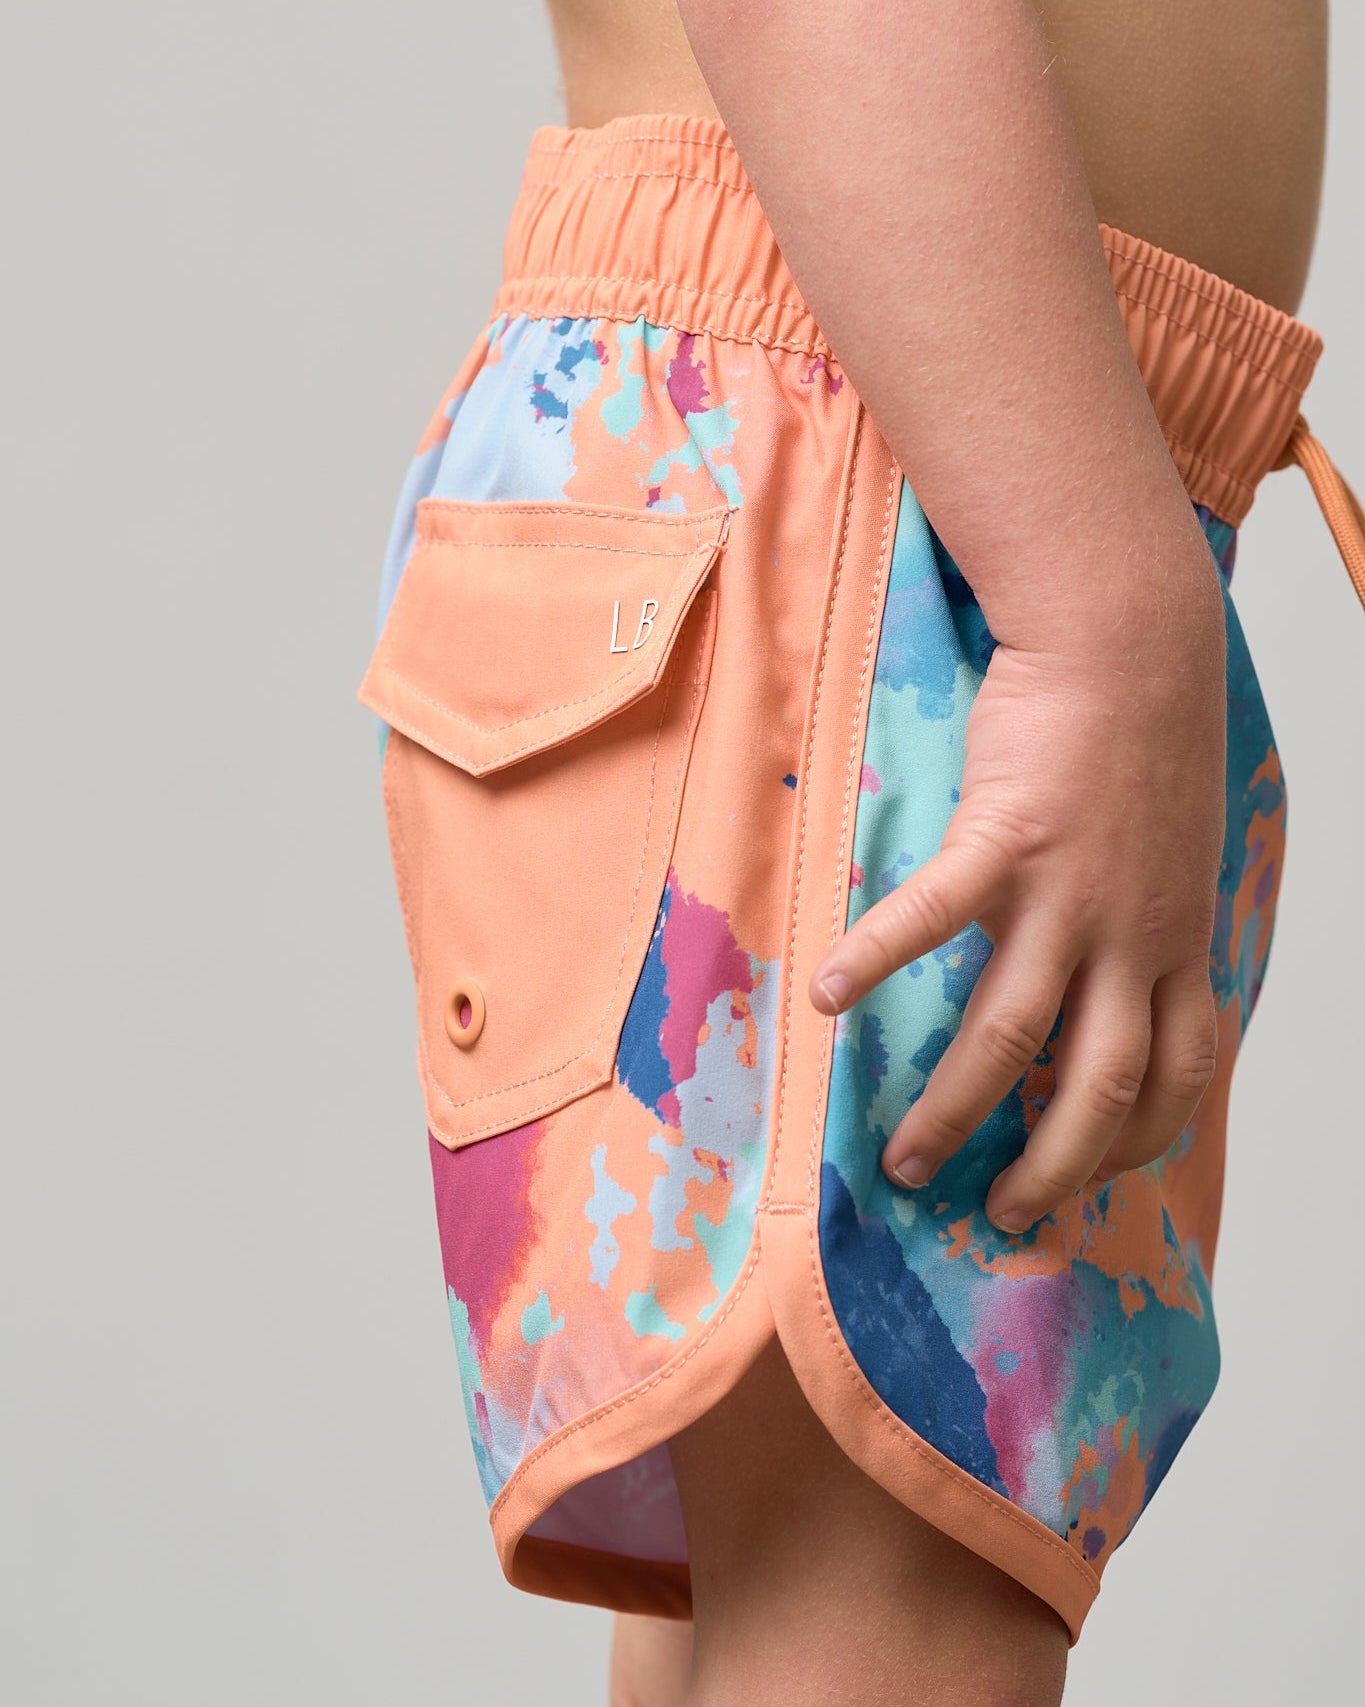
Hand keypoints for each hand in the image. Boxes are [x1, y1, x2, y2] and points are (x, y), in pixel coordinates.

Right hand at [808, 594, 1227, 1233]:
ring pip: (1011, 1030)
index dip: (1135, 1140)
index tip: (1091, 1173)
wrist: (1131, 640)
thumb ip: (1149, 919)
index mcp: (1178, 942)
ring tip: (902, 1156)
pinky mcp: (1006, 836)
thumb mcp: (1174, 851)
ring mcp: (1069, 892)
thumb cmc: (1141, 741)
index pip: (1177, 1074)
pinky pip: (934, 916)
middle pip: (1098, 1083)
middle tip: (1000, 1212)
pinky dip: (878, 958)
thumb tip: (1115, 971)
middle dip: (1050, 1166)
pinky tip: (827, 997)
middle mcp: (1132, 935)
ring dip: (957, 1107)